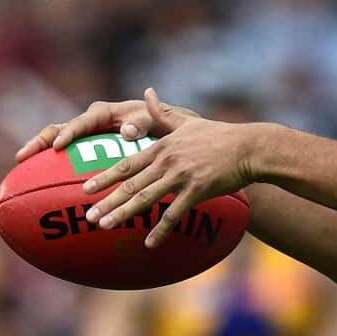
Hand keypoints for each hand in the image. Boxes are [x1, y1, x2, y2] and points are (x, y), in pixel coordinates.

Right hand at [15, 89, 200, 161]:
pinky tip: (41, 193)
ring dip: (40, 158)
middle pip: (61, 130)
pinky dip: (56, 174)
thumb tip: (125, 130)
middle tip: (22, 158)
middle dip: (41, 142)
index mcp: (109, 113)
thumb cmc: (172, 126)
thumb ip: (147, 121)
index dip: (70, 133)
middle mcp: (95, 124)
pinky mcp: (92, 156)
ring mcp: (91, 140)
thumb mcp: (164, 122)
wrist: (180, 136)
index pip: (83, 120)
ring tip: (20, 174)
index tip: (59, 146)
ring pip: (60, 146)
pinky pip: (70, 164)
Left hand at [81, 88, 253, 247]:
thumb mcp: (187, 121)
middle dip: (108, 201)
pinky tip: (149, 243)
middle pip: (132, 183)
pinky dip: (161, 229)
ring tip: (105, 226)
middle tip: (88, 216)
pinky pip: (175, 213)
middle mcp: (168, 161)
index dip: (106, 177)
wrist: (249, 147)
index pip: (128, 163)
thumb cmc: (220, 135)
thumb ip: (162, 113)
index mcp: (163, 146)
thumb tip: (146, 92)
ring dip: (124, 213)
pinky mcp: (198, 190)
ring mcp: (182, 176)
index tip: (86, 188)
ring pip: (147, 197)